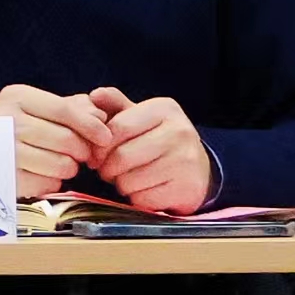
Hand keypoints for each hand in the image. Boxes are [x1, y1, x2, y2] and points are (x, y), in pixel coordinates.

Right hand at [0, 84, 112, 199]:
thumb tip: (100, 116)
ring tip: (67, 163)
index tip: (106, 136)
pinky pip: (47, 184)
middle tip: (86, 154)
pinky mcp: (5, 176)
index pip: (64, 109)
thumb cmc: (23, 125)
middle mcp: (6, 120)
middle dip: (83, 149)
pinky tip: (48, 173)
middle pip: (64, 138)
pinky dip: (55, 181)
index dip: (90, 124)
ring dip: (71, 167)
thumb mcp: (44, 107)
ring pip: (59, 164)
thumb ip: (75, 107)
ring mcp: (3, 150)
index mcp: (16, 96)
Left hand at [87, 87, 210, 214]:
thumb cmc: (160, 140)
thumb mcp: (141, 117)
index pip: (118, 127)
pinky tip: (145, 190)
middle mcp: (179, 132)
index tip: (96, 155)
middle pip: (121, 157)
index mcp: (164, 109)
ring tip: (129, 178)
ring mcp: (185, 161)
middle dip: (107, 168)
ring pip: (129, 181)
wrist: (199, 168)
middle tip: (108, 171)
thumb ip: (116, 104)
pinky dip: (137, 198)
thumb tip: (95, 95)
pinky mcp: (187, 188)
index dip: (99, 146)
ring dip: (121, 184)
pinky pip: (143, 199)